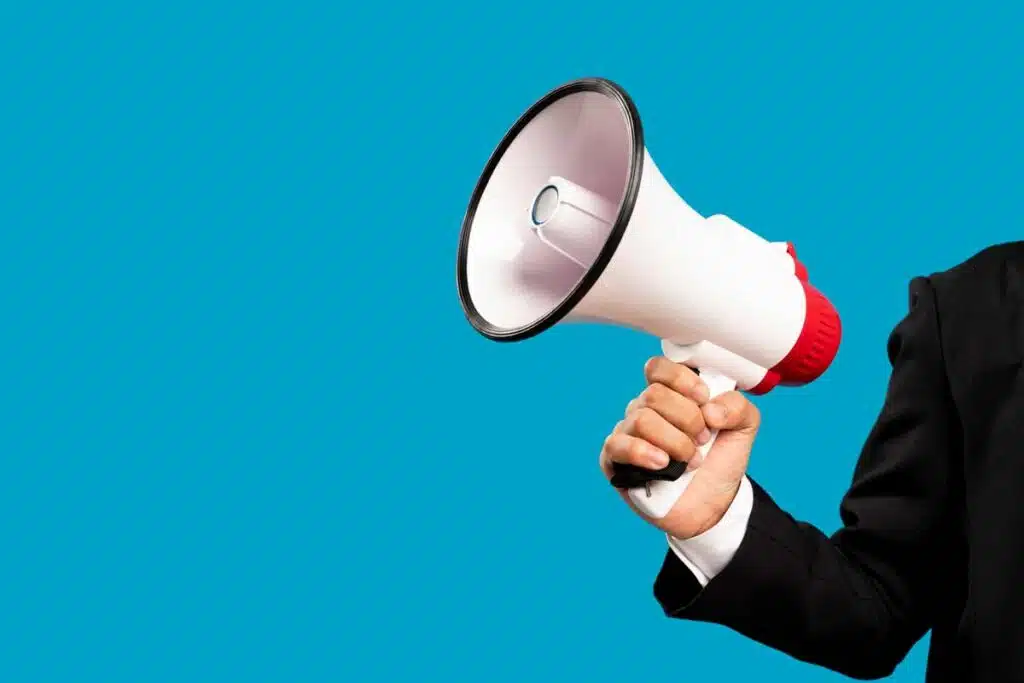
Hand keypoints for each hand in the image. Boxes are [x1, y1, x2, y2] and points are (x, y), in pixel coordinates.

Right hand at [599, 357, 760, 538]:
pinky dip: (643, 453)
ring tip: (691, 460)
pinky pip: (617, 445)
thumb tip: (709, 409)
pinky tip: (663, 464)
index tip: (704, 399)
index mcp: (671, 395)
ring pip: (641, 420)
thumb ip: (736, 406)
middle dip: (687, 419)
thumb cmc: (721, 461)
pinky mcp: (614, 460)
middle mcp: (645, 410)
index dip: (681, 380)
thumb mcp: (744, 428)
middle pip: (654, 395)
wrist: (714, 505)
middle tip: (703, 440)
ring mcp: (628, 433)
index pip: (658, 368)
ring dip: (674, 442)